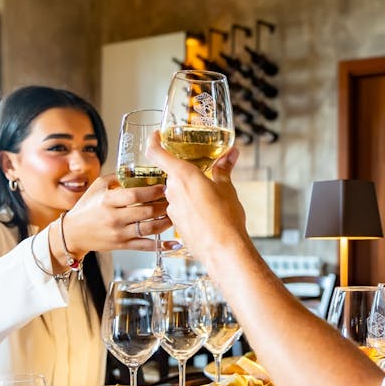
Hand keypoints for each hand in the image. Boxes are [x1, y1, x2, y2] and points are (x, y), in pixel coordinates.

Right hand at [60, 173, 173, 254]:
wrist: (73, 234)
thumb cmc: (85, 208)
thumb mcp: (97, 186)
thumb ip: (116, 176)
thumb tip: (136, 168)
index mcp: (108, 200)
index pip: (134, 195)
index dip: (152, 191)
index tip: (164, 186)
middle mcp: (114, 218)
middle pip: (145, 212)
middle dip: (163, 205)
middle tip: (174, 199)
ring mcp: (119, 233)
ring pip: (149, 229)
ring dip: (165, 222)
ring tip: (174, 214)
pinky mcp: (123, 245)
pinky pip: (145, 246)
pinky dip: (161, 245)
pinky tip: (174, 243)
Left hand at [145, 132, 247, 262]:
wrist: (224, 249)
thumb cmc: (225, 218)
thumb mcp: (227, 187)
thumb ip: (224, 168)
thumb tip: (231, 154)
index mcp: (183, 176)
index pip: (157, 153)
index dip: (154, 141)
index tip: (156, 135)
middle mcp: (172, 191)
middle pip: (171, 174)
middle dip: (184, 172)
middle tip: (199, 171)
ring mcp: (172, 209)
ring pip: (176, 192)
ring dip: (188, 191)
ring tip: (207, 195)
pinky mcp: (176, 224)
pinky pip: (179, 209)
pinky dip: (189, 206)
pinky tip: (205, 212)